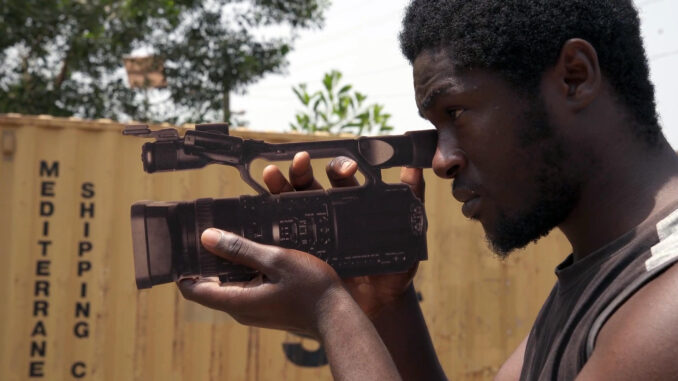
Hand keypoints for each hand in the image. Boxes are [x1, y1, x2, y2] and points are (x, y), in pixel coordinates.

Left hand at [177, 228, 346, 337]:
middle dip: (206, 257)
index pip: (191, 288)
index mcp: (237, 300)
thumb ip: (241, 249)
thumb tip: (207, 238)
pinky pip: (244, 284)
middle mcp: (240, 308)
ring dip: (228, 259)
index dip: (183, 265)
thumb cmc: (311, 287)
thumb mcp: (276, 260)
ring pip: (228, 281)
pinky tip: (256, 247)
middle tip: (209, 227)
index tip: (184, 242)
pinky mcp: (265, 305)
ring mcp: (253, 308)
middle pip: (208, 283)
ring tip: (233, 231)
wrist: (338, 314)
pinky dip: (244, 266)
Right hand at [263, 152, 425, 318]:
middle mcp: (326, 211)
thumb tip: (418, 169)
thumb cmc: (395, 264)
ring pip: (288, 203)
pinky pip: (278, 235)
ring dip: (278, 186)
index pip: (340, 176)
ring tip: (271, 176)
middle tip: (300, 162)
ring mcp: (310, 231)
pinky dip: (265, 221)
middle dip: (301, 170)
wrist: (381, 303)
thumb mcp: (408, 232)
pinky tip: (257, 213)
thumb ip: (412, 201)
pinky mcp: (297, 252)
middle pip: (308, 183)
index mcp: (350, 201)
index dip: (340, 167)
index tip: (348, 169)